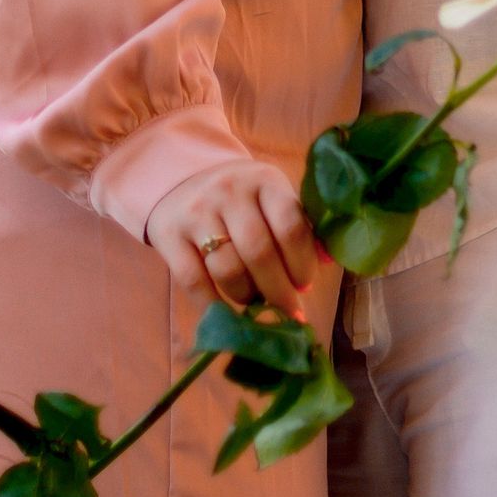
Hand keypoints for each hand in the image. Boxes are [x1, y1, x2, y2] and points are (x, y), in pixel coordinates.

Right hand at [146, 159, 319, 317]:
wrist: (181, 179)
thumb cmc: (240, 199)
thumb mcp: (272, 198)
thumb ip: (299, 226)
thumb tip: (327, 259)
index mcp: (264, 180)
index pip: (290, 225)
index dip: (301, 263)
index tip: (305, 285)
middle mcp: (229, 191)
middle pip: (259, 252)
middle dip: (279, 290)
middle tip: (288, 310)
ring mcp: (197, 211)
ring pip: (228, 269)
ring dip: (247, 297)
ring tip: (256, 303)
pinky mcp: (169, 234)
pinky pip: (193, 281)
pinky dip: (212, 307)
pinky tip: (226, 317)